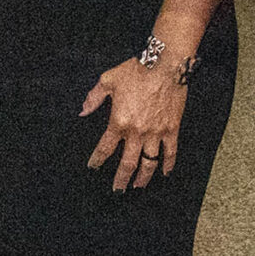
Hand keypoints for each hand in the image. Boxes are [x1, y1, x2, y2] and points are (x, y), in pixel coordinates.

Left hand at [81, 57, 184, 191]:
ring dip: (143, 177)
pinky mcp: (172, 129)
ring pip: (149, 163)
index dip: (97, 160)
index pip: (105, 148)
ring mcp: (156, 133)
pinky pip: (170, 152)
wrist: (165, 65)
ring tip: (138, 186)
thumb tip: (83, 111)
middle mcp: (137, 132)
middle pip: (127, 163)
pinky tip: (165, 173)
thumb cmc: (136, 70)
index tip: (93, 167)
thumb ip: (93, 98)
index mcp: (119, 122)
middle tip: (117, 190)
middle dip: (120, 179)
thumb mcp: (108, 80)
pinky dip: (168, 165)